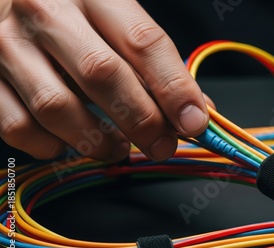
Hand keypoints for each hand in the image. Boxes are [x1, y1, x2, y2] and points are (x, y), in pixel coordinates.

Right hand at [0, 0, 208, 161]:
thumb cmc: (72, 12)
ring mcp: (8, 45)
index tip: (194, 122)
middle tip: (162, 145)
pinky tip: (69, 141)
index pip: (142, 41)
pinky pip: (19, 126)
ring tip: (118, 147)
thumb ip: (154, 62)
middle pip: (102, 75)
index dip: (174, 87)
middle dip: (142, 121)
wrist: (8, 0)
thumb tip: (195, 112)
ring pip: (57, 108)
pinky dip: (52, 145)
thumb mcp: (115, 19)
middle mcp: (46, 12)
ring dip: (98, 140)